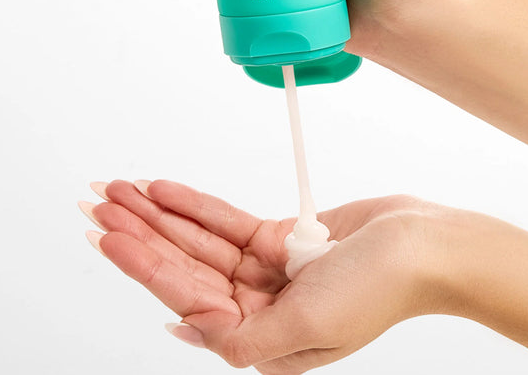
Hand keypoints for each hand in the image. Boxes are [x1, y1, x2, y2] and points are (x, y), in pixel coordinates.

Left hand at [81, 180, 458, 372]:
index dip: (144, 264)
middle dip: (142, 233)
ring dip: (162, 213)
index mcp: (261, 338)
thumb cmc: (380, 290)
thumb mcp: (309, 328)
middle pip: (185, 265)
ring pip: (201, 240)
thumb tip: (186, 330)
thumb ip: (245, 339)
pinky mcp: (281, 239)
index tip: (109, 235)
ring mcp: (268, 271)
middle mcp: (258, 307)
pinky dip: (198, 205)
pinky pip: (229, 221)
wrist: (426, 246)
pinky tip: (168, 190)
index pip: (188, 296)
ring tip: (123, 189)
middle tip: (101, 203)